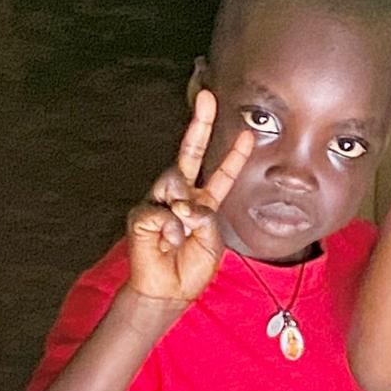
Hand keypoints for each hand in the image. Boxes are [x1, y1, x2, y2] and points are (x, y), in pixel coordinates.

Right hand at [126, 92, 253, 309]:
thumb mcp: (212, 244)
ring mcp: (159, 201)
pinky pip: (162, 211)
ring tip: (181, 236)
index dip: (234, 155)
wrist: (167, 292)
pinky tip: (167, 242)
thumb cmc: (191, 268)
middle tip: (208, 98)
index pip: (221, 174)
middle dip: (200, 124)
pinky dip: (169, 229)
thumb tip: (183, 205)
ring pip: (176, 182)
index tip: (249, 134)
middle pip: (190, 153)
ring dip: (184, 210)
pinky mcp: (141, 214)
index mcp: (204, 203)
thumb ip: (206, 220)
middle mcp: (180, 195)